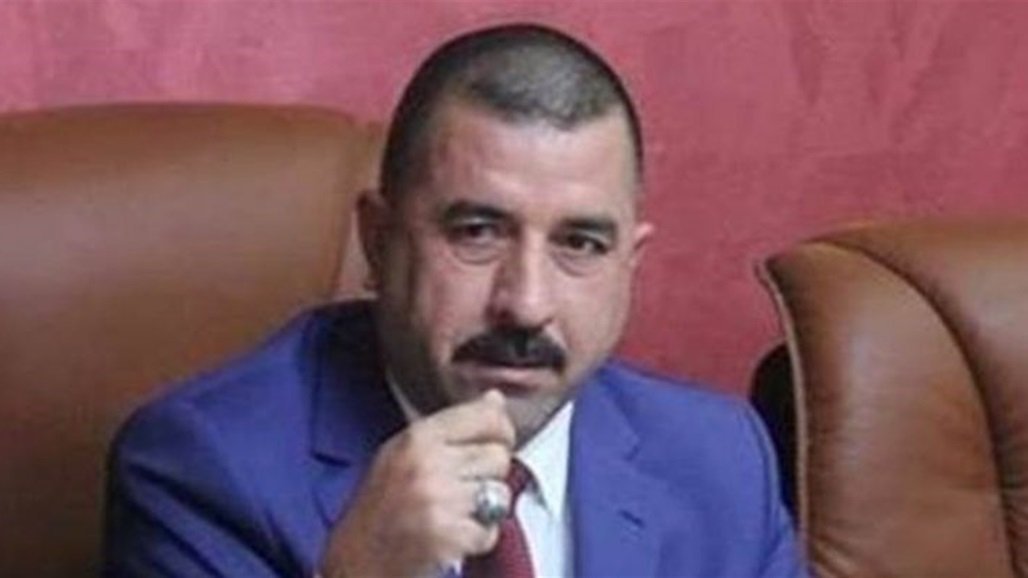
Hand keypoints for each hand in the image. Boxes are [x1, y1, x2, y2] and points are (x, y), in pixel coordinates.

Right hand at [319, 389, 515, 577]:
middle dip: (489, 475)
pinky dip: (478, 537)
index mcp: (416, 438)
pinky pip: (491, 530)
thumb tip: (494, 400)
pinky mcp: (448, 536)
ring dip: (486, 508)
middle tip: (461, 488)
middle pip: (498, 456)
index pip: (486, 417)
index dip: (501, 430)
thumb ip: (451, 426)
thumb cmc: (378, 508)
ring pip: (500, 494)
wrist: (355, 559)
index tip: (498, 441)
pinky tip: (453, 535)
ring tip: (455, 512)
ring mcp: (439, 501)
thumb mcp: (402, 453)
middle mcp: (428, 465)